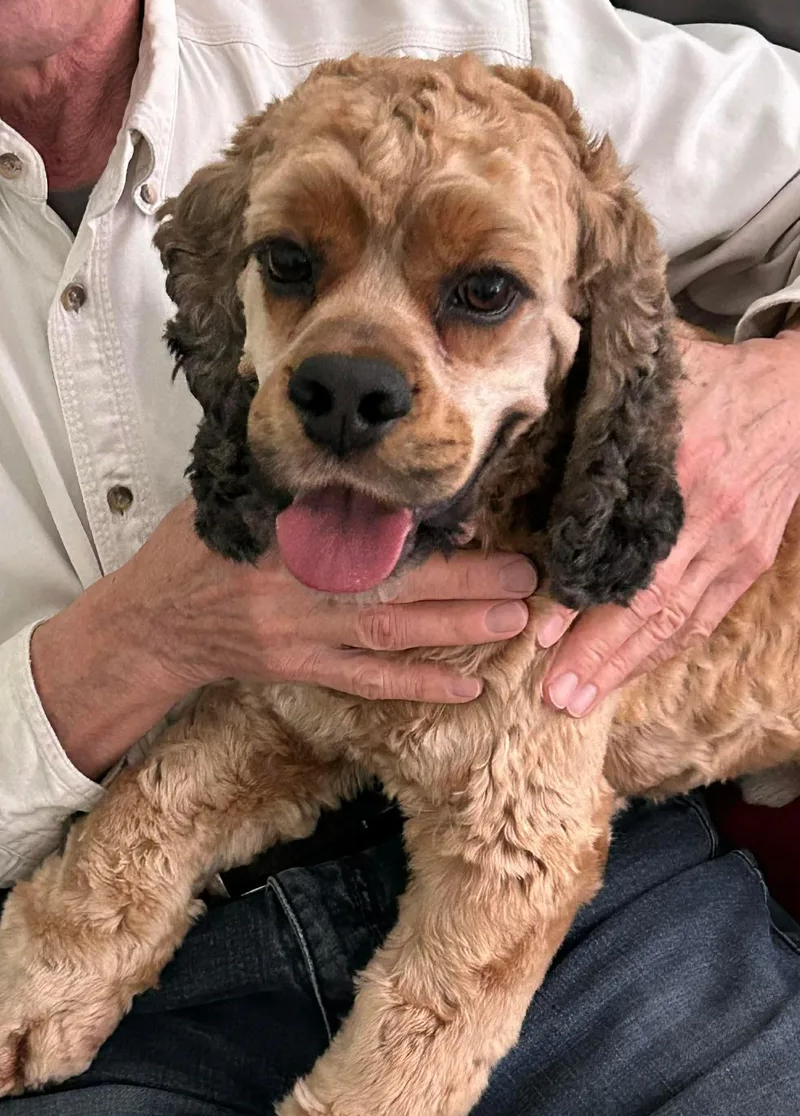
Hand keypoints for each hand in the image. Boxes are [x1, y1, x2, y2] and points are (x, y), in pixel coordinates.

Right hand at [143, 501, 534, 700]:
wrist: (152, 625)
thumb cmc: (191, 551)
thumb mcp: (229, 494)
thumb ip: (285, 473)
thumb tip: (334, 425)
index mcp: (281, 536)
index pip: (361, 526)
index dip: (421, 526)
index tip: (476, 514)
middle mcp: (298, 588)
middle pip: (395, 586)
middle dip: (466, 583)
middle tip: (528, 577)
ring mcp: (304, 635)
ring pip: (392, 634)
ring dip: (456, 630)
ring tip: (515, 622)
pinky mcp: (304, 668)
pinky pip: (368, 682)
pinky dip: (417, 686)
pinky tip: (466, 689)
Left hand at [536, 328, 799, 715]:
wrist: (792, 397)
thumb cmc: (711, 385)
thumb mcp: (653, 388)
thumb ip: (596, 414)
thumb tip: (526, 427)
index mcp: (680, 469)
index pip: (626, 551)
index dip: (586, 598)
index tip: (542, 632)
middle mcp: (708, 518)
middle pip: (650, 602)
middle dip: (599, 654)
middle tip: (553, 695)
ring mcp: (733, 546)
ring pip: (676, 621)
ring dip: (625, 666)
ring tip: (579, 701)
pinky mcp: (748, 561)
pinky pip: (703, 618)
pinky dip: (664, 651)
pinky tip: (628, 676)